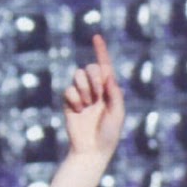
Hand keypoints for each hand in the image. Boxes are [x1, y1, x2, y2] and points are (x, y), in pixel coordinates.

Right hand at [62, 35, 124, 158]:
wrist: (92, 150)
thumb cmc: (109, 134)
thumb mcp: (118, 114)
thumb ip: (115, 93)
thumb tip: (108, 74)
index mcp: (109, 91)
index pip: (105, 66)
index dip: (101, 51)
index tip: (96, 37)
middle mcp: (95, 90)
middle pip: (91, 68)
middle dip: (95, 77)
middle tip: (98, 94)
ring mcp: (81, 95)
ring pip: (78, 75)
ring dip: (85, 88)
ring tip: (88, 105)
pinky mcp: (69, 103)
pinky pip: (68, 90)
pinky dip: (75, 99)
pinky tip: (79, 112)